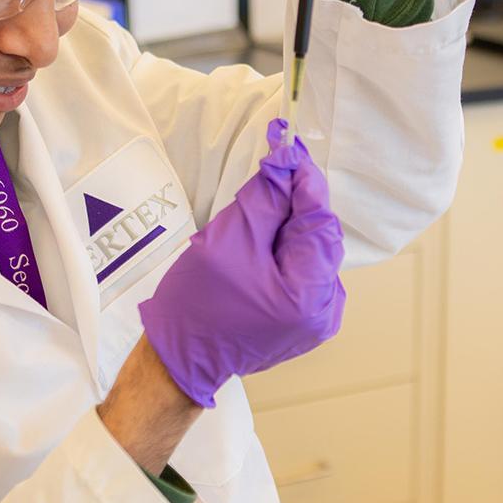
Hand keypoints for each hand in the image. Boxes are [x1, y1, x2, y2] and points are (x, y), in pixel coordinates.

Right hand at [138, 119, 345, 407]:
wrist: (179, 356)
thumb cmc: (196, 301)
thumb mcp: (227, 240)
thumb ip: (263, 200)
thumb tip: (285, 164)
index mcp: (309, 293)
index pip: (318, 219)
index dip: (303, 179)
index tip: (289, 146)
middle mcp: (324, 309)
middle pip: (318, 236)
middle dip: (295, 201)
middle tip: (271, 169)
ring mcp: (317, 319)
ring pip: (310, 252)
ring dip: (288, 225)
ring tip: (255, 213)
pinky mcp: (303, 321)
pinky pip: (302, 272)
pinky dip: (284, 249)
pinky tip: (258, 243)